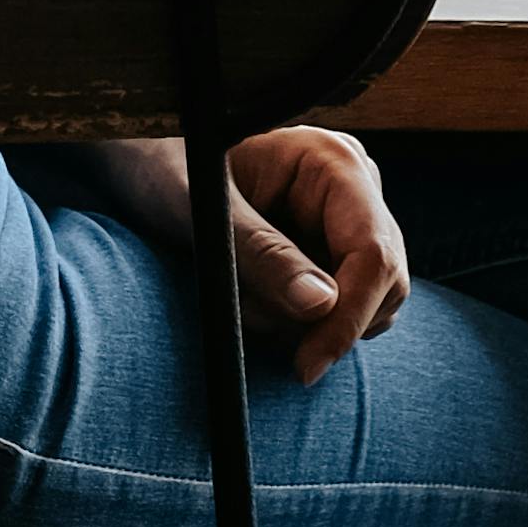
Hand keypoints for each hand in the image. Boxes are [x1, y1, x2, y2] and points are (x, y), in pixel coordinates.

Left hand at [94, 126, 410, 383]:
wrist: (143, 167)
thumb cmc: (165, 171)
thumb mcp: (204, 214)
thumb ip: (261, 255)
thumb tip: (320, 306)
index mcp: (332, 161)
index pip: (375, 253)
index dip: (349, 317)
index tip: (306, 365)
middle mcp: (354, 188)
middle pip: (384, 284)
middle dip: (323, 324)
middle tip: (252, 322)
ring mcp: (349, 220)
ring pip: (367, 307)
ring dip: (303, 326)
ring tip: (241, 297)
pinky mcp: (336, 251)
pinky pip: (342, 312)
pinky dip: (298, 325)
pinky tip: (253, 299)